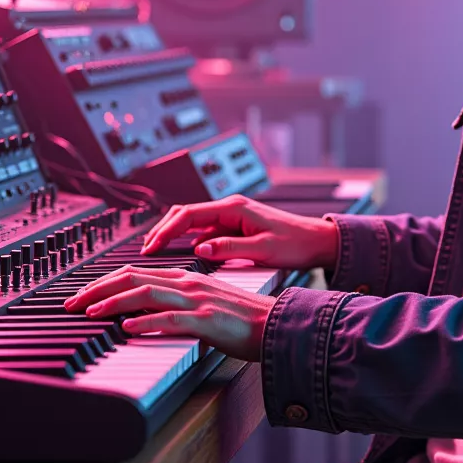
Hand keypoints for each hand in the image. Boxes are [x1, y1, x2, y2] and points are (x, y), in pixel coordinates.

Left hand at [63, 264, 272, 360]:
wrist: (277, 325)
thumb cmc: (243, 320)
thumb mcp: (204, 305)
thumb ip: (176, 304)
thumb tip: (144, 313)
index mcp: (185, 277)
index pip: (135, 272)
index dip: (104, 282)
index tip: (82, 295)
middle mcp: (187, 283)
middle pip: (133, 277)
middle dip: (97, 289)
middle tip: (71, 303)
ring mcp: (196, 300)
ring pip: (145, 294)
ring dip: (113, 303)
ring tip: (90, 312)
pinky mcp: (206, 320)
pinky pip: (169, 319)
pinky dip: (145, 322)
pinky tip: (127, 328)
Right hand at [141, 194, 338, 273]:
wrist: (318, 241)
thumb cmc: (296, 243)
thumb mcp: (263, 249)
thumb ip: (229, 248)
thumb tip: (199, 250)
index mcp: (233, 208)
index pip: (188, 214)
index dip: (165, 230)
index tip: (150, 247)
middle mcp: (230, 208)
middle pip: (184, 214)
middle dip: (162, 229)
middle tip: (145, 250)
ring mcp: (231, 217)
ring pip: (192, 222)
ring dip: (172, 234)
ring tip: (155, 252)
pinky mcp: (235, 227)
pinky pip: (204, 230)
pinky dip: (188, 240)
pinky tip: (181, 254)